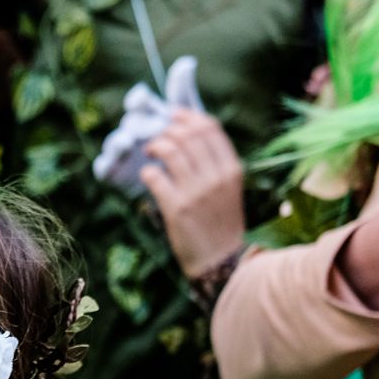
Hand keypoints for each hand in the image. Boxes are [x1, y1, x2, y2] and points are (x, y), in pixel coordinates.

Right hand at [93, 55, 203, 194]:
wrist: (179, 182)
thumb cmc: (182, 147)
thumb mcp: (187, 120)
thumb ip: (183, 94)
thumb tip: (188, 62)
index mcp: (147, 114)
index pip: (140, 101)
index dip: (138, 99)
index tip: (140, 99)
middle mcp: (132, 128)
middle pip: (130, 121)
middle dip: (136, 123)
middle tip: (147, 128)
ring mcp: (122, 150)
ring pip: (115, 142)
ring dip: (118, 142)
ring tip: (126, 142)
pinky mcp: (114, 171)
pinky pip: (104, 167)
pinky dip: (104, 166)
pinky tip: (108, 166)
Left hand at [140, 108, 245, 277]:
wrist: (221, 262)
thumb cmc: (221, 223)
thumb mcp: (228, 189)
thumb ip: (214, 163)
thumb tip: (188, 133)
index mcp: (231, 169)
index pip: (209, 128)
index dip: (187, 116)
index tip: (173, 115)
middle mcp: (216, 177)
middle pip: (188, 135)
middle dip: (168, 129)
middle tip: (157, 137)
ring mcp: (197, 192)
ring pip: (170, 150)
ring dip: (155, 146)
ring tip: (150, 152)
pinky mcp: (177, 208)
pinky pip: (155, 176)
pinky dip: (148, 172)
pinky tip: (149, 176)